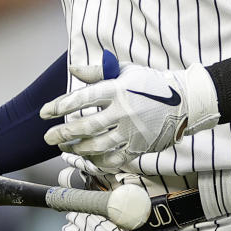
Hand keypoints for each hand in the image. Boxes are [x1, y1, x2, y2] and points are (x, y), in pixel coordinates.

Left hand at [41, 56, 218, 172]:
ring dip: (77, 148)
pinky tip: (87, 158)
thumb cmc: (151, 82)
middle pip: (86, 126)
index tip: (45, 112)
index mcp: (119, 89)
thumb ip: (98, 71)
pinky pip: (113, 159)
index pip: (83, 98)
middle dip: (63, 133)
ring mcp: (132, 131)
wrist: (186, 101)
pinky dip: (97, 161)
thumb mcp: (127, 70)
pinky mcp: (140, 146)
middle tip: (48, 137)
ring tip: (65, 148)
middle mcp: (124, 111)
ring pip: (97, 146)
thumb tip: (73, 69)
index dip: (60, 105)